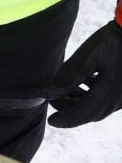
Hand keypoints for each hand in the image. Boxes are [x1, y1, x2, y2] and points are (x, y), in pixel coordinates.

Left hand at [43, 11, 121, 128]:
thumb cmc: (112, 41)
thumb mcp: (86, 57)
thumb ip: (67, 77)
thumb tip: (47, 94)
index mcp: (108, 93)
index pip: (83, 114)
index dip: (66, 119)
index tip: (51, 121)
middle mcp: (119, 99)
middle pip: (91, 112)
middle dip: (71, 110)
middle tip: (54, 101)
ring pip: (100, 106)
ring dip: (81, 102)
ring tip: (64, 91)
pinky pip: (108, 98)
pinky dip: (92, 95)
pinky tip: (83, 82)